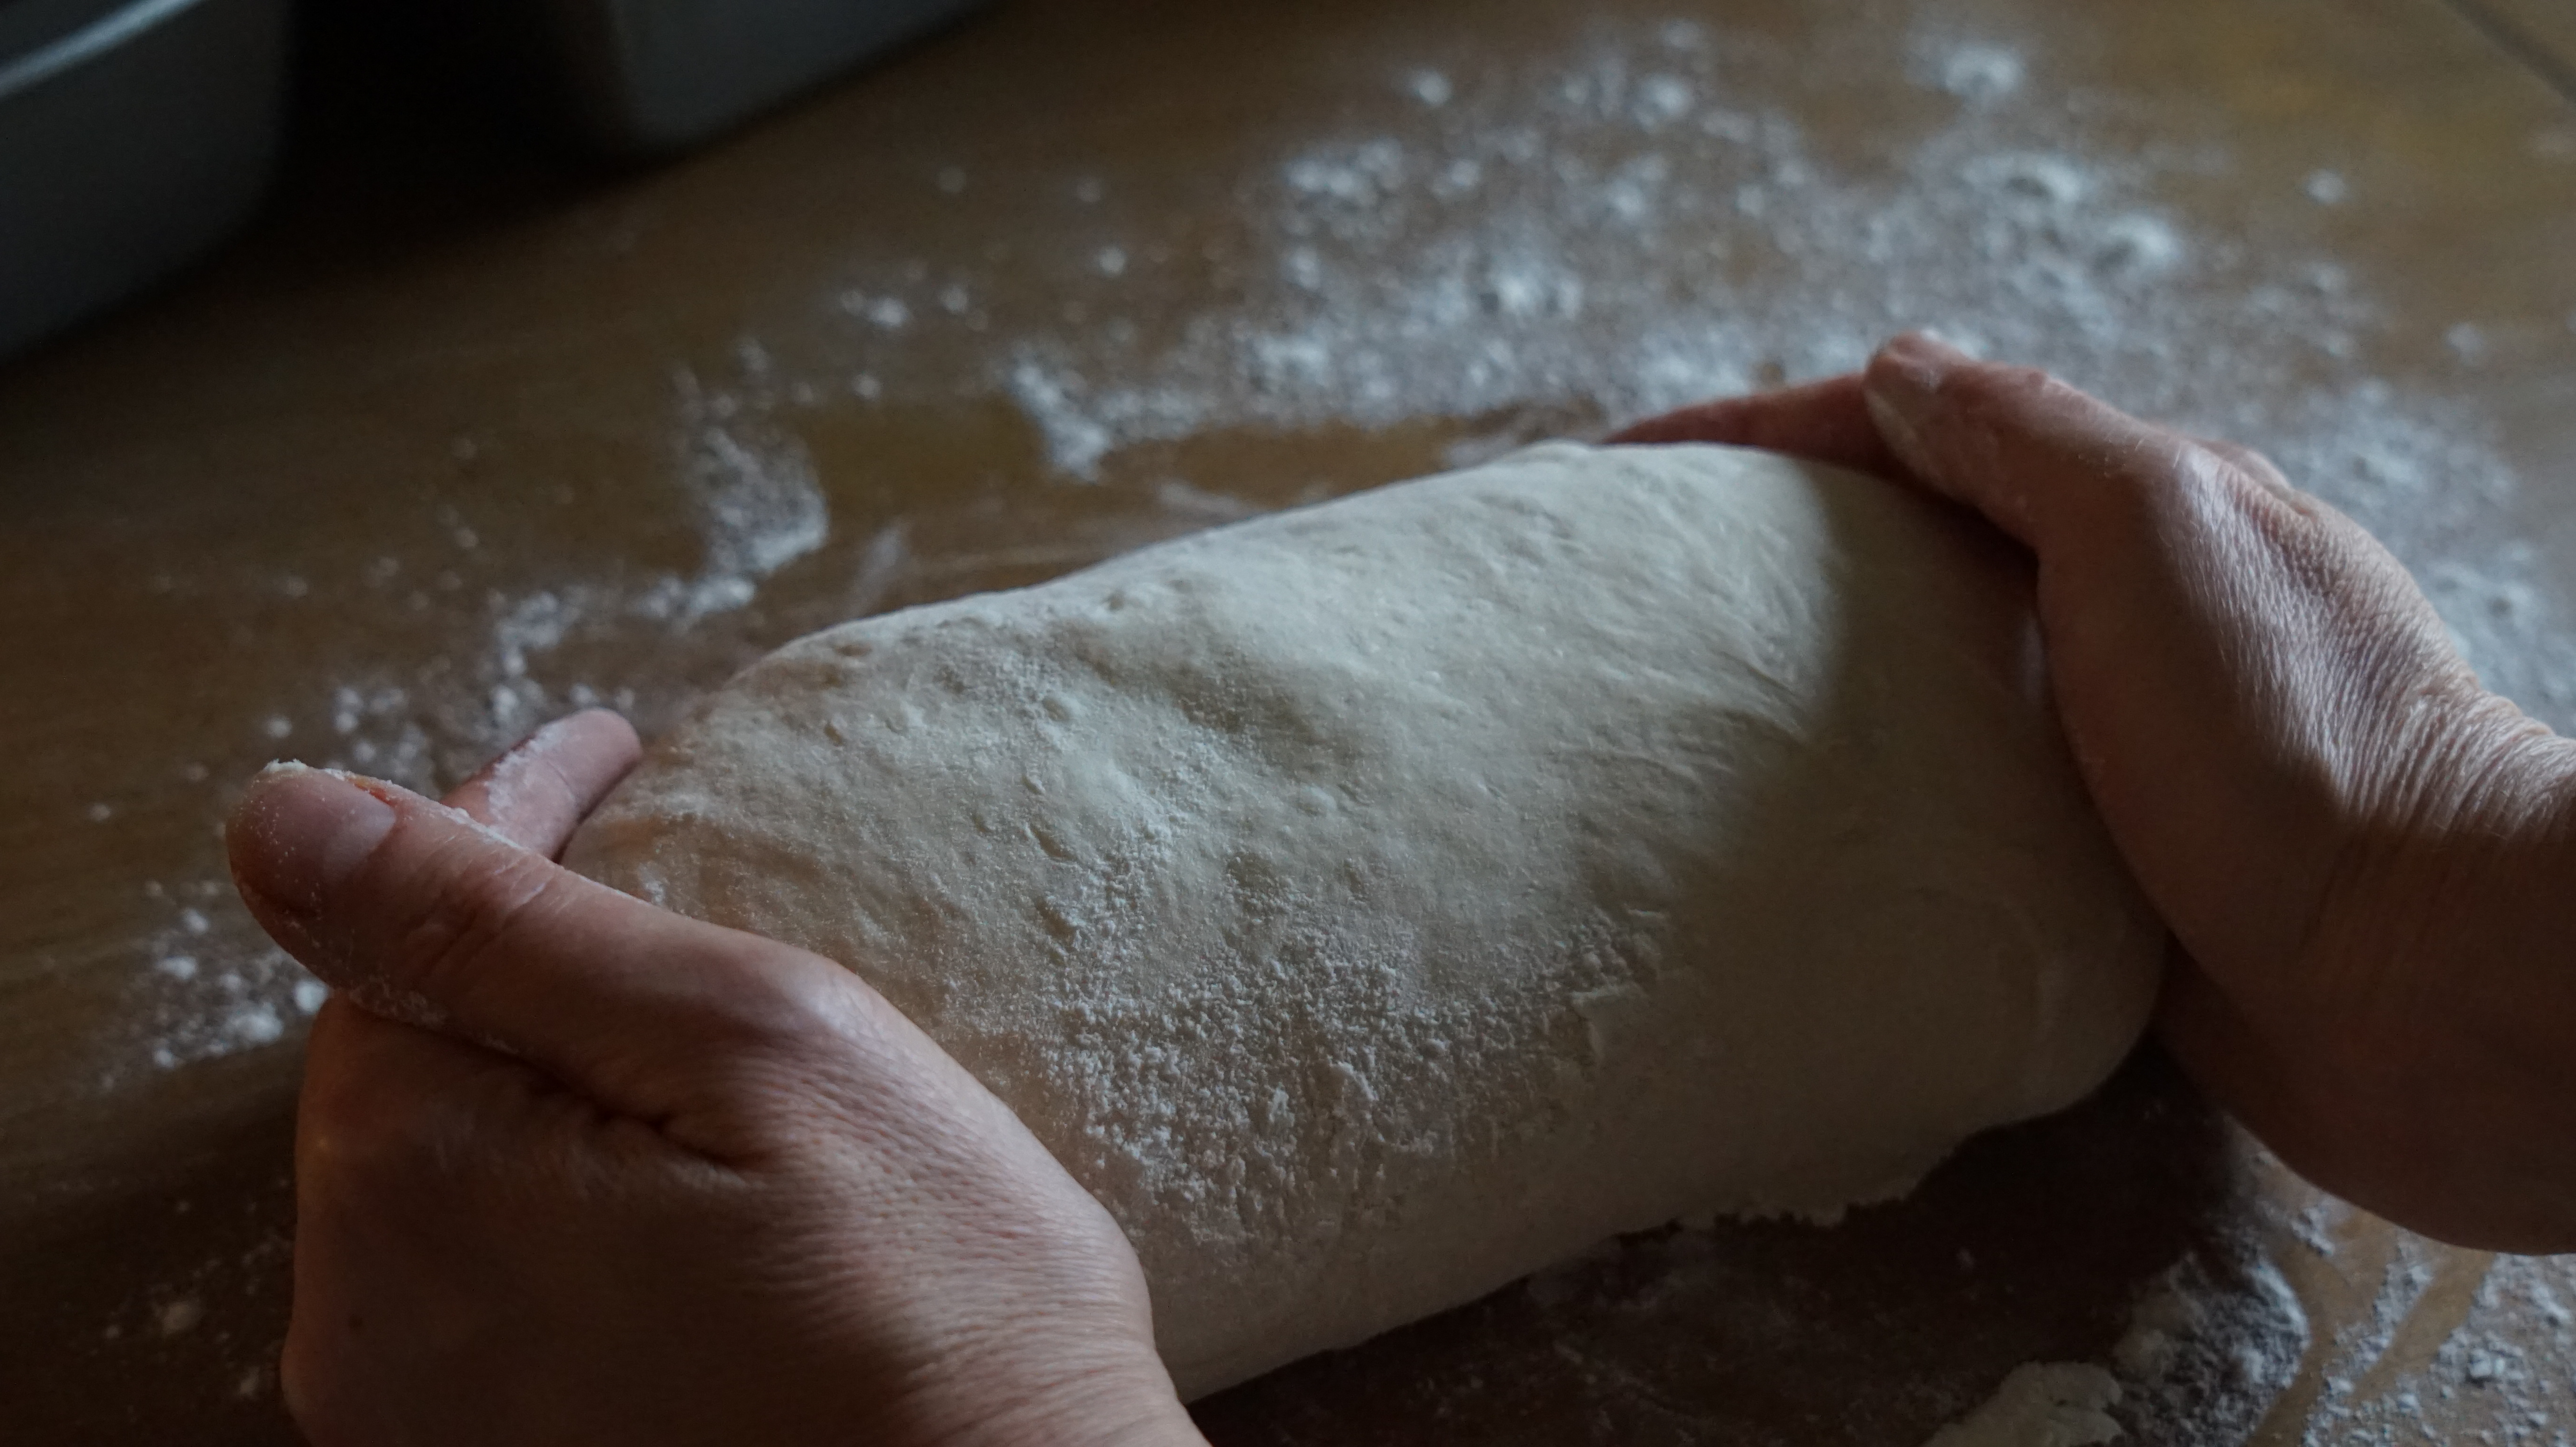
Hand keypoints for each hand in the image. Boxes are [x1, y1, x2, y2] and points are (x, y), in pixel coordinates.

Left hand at [228, 712, 1204, 1446]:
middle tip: (663, 866)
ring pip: (446, 1155)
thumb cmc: (934, 1293)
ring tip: (676, 1015)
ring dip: (544, 1063)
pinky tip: (669, 1167)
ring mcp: (418, 1411)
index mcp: (409, 1180)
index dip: (513, 810)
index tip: (619, 750)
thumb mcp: (756, 1043)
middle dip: (521, 942)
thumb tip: (275, 821)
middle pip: (410, 1044)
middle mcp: (360, 1321)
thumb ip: (502, 926)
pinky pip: (486, 1268)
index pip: (409, 922)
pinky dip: (560, 1183)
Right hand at [1616, 335, 2575, 1251]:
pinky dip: (1863, 814)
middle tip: (1623, 594)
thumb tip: (1896, 371)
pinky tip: (1786, 844)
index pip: (1907, 431)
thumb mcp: (2157, 529)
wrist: (2432, 985)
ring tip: (1666, 716)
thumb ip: (2028, 442)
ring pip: (1915, 691)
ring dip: (1794, 686)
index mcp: (2130, 513)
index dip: (1753, 436)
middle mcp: (2117, 621)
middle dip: (1757, 554)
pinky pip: (1949, 823)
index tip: (1618, 474)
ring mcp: (2107, 756)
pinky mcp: (2097, 884)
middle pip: (1901, 550)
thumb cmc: (2300, 740)